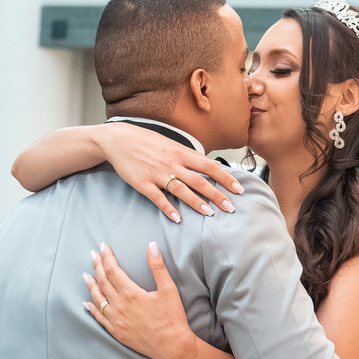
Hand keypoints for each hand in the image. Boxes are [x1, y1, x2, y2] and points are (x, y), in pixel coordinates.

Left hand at [83, 242, 196, 358]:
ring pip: (98, 299)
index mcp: (131, 294)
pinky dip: (92, 309)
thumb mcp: (168, 289)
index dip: (107, 257)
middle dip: (97, 266)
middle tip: (93, 255)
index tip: (103, 247)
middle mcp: (119, 306)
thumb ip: (158, 267)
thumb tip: (151, 246)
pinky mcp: (116, 332)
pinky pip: (99, 318)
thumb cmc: (172, 318)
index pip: (113, 270)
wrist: (172, 346)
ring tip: (86, 275)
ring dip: (91, 285)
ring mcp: (116, 320)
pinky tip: (87, 303)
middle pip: (103, 282)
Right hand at [98, 123, 243, 221]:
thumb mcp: (171, 144)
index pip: (209, 166)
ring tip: (210, 214)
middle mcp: (172, 163)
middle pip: (199, 181)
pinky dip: (168, 208)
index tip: (239, 189)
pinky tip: (177, 218)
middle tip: (230, 208)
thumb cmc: (147, 142)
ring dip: (196, 203)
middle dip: (217, 195)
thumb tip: (210, 164)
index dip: (226, 178)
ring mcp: (158, 174)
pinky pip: (158, 198)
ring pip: (181, 190)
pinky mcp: (143, 184)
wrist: (119, 139)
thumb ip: (190, 156)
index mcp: (182, 153)